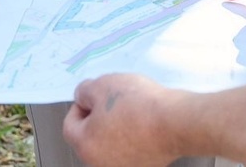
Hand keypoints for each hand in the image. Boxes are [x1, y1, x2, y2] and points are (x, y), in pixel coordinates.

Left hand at [64, 74, 179, 166]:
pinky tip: (145, 121)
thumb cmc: (139, 106)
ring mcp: (123, 166)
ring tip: (133, 109)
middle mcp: (100, 162)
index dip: (81, 105)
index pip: (70, 125)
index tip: (93, 95)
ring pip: (111, 142)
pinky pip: (132, 147)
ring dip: (117, 126)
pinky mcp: (144, 165)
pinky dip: (135, 135)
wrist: (175, 121)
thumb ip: (84, 91)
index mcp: (85, 145)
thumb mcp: (102, 85)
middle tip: (115, 100)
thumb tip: (83, 96)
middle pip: (91, 136)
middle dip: (100, 116)